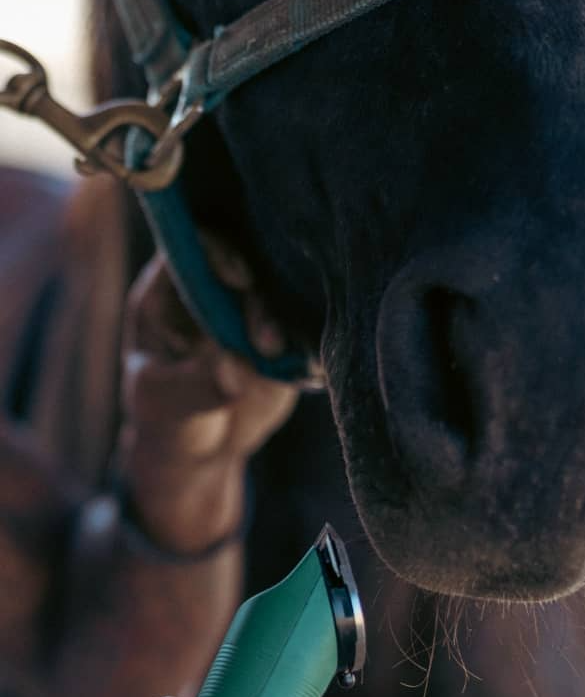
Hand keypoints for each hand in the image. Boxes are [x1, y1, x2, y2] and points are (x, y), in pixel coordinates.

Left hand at [118, 243, 299, 550]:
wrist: (202, 449)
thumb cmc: (167, 414)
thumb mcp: (165, 400)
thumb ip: (195, 382)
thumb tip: (234, 364)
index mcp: (172, 289)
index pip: (196, 247)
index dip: (220, 253)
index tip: (238, 281)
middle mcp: (216, 290)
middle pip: (248, 266)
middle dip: (258, 300)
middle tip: (262, 344)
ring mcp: (252, 314)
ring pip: (280, 296)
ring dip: (282, 323)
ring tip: (272, 358)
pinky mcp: (284, 342)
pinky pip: (303, 332)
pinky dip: (306, 345)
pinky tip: (302, 367)